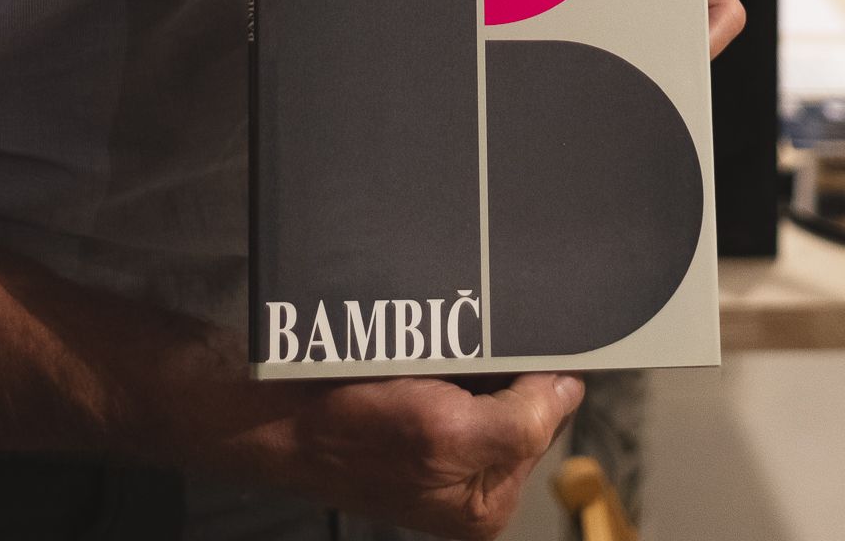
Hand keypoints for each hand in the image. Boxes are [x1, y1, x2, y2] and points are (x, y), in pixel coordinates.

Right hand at [275, 372, 582, 539]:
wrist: (273, 415)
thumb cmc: (347, 429)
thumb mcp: (448, 434)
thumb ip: (522, 420)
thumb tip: (570, 389)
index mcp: (488, 502)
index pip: (548, 418)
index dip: (537, 375)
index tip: (514, 342)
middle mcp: (473, 483)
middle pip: (522, 398)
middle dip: (498, 367)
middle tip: (456, 353)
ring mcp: (444, 450)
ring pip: (491, 377)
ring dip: (472, 354)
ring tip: (434, 351)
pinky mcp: (418, 419)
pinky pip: (455, 373)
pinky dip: (446, 353)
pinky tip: (421, 351)